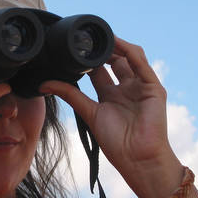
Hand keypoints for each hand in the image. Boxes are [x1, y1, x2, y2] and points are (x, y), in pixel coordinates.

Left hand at [39, 36, 180, 197]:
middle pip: (115, 60)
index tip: (73, 47)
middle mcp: (127, 88)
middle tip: (86, 40)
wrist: (137, 158)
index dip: (88, 58)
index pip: (99, 69)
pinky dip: (130, 52)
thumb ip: (70, 94)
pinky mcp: (153, 88)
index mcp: (111, 95)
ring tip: (100, 38)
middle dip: (103, 49)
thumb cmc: (116, 142)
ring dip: (117, 45)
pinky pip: (142, 64)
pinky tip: (117, 44)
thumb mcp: (89, 112)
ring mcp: (141, 86)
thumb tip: (44, 84)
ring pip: (130, 57)